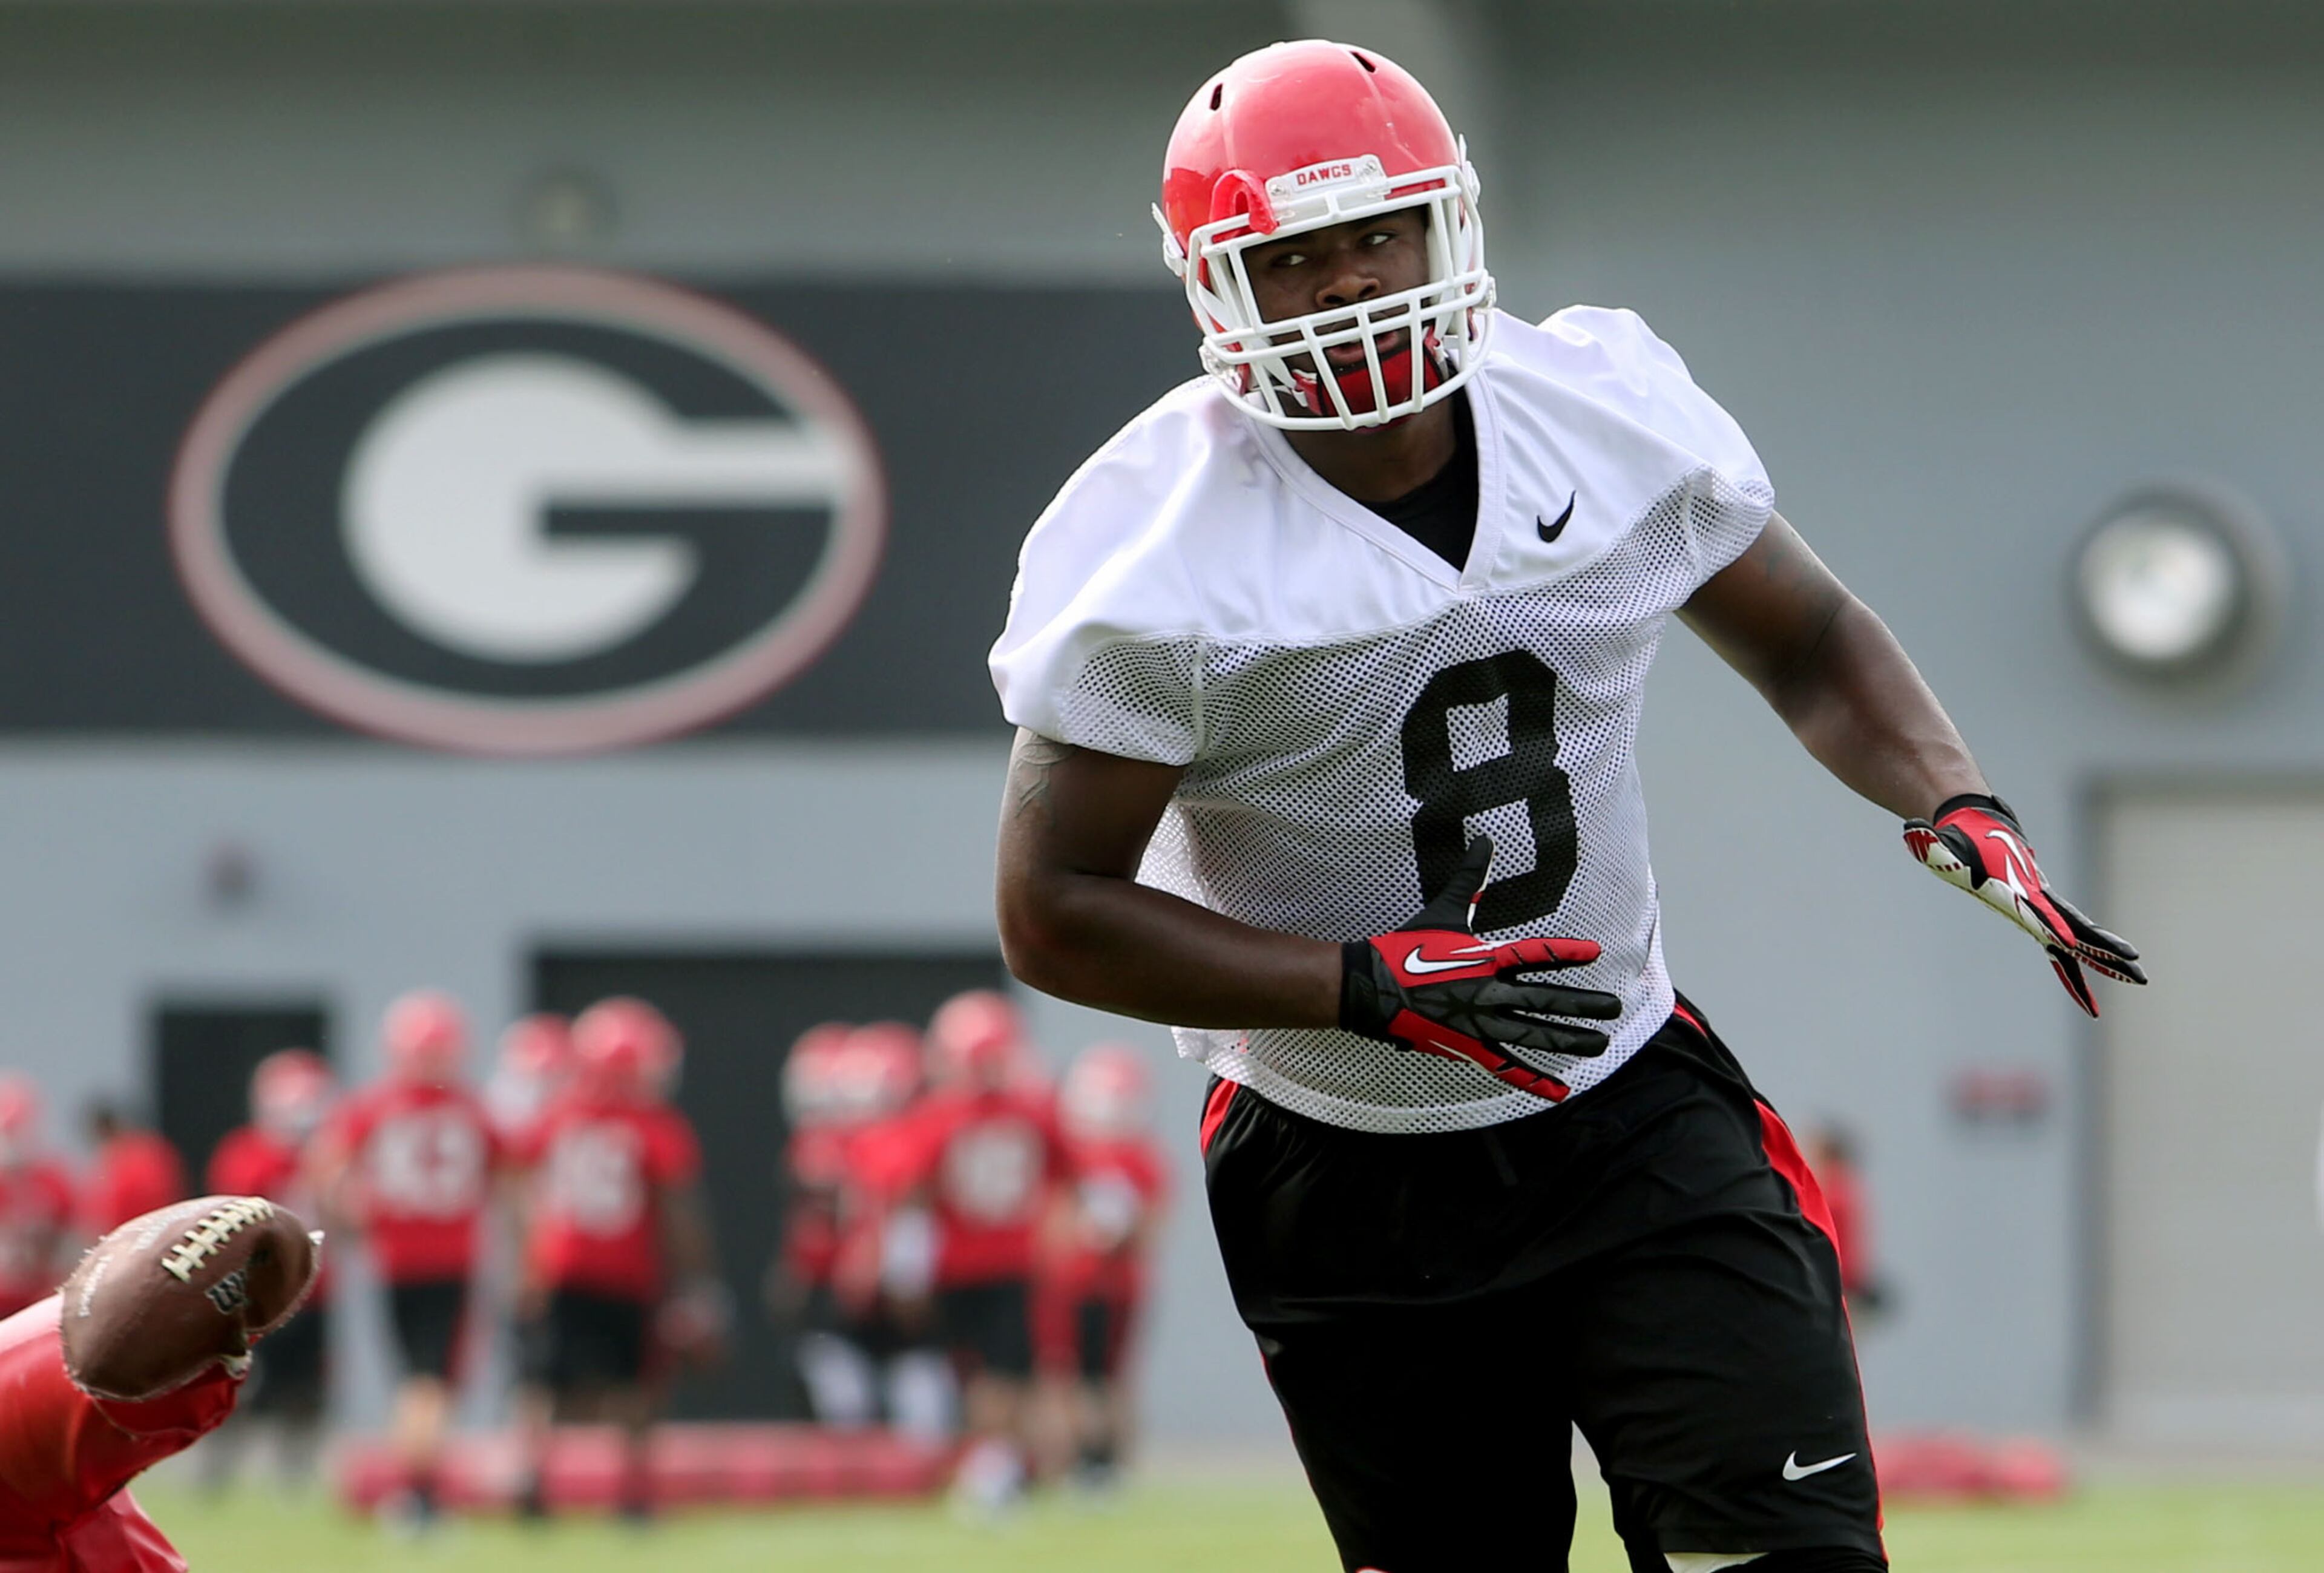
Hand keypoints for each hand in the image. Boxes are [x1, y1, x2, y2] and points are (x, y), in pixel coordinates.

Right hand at [1340, 837, 1620, 1100]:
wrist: (1373, 988)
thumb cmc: (1407, 947)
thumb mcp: (1442, 910)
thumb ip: (1470, 878)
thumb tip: (1485, 839)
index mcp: (1485, 960)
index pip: (1534, 955)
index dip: (1565, 953)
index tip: (1595, 952)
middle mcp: (1489, 994)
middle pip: (1545, 1001)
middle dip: (1583, 1005)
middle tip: (1614, 1006)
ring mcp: (1481, 1024)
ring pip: (1534, 1036)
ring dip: (1569, 1040)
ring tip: (1599, 1044)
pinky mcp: (1469, 1047)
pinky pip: (1507, 1068)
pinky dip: (1534, 1081)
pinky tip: (1559, 1092)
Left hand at [1903, 793, 2145, 1015]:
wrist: (1975, 824)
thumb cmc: (1956, 840)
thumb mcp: (1940, 844)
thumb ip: (1929, 841)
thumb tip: (1912, 830)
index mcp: (2018, 891)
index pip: (2043, 914)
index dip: (2058, 928)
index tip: (2075, 944)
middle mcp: (2038, 900)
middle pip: (2077, 929)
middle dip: (2106, 950)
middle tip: (2138, 969)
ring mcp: (2042, 906)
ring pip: (2078, 937)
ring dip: (2104, 958)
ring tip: (2138, 978)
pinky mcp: (2038, 911)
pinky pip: (2063, 941)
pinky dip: (2078, 961)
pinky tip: (2091, 982)